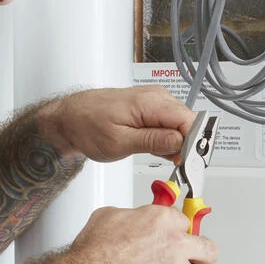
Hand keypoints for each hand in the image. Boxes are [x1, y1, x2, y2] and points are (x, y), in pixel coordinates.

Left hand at [38, 88, 193, 163]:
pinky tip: (155, 149)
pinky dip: (167, 140)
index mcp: (150, 102)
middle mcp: (156, 97)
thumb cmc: (87, 126)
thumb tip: (180, 143)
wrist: (70, 118)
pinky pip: (170, 124)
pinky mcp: (151, 108)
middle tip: (176, 166)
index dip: (194, 144)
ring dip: (176, 145)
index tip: (190, 163)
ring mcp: (154, 101)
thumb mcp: (119, 142)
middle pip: (188, 123)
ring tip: (158, 156)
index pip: (189, 120)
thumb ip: (153, 142)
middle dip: (186, 147)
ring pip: (181, 125)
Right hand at [69, 204, 217, 263]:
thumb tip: (131, 221)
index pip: (185, 223)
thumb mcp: (107, 218)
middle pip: (208, 250)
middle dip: (202, 259)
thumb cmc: (92, 255)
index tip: (177, 240)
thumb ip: (130, 218)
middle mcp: (175, 244)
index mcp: (162, 220)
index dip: (180, 234)